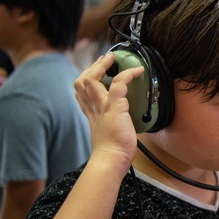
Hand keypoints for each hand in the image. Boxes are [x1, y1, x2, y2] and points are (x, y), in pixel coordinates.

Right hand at [73, 54, 140, 169]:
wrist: (110, 160)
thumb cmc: (113, 154)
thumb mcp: (110, 136)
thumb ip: (114, 127)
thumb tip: (124, 126)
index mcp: (92, 116)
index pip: (82, 94)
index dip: (86, 81)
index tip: (95, 74)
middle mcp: (93, 109)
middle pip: (82, 81)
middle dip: (92, 68)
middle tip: (104, 60)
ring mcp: (102, 106)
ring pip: (92, 79)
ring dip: (102, 65)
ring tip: (112, 58)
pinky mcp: (114, 107)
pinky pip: (118, 84)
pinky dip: (128, 74)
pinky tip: (137, 71)